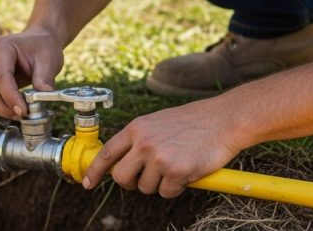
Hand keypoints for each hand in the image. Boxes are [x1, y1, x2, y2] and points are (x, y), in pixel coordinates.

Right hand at [0, 27, 63, 118]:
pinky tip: (15, 108)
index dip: (10, 97)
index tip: (24, 111)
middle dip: (3, 107)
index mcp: (1, 47)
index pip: (0, 77)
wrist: (39, 41)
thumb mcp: (49, 60)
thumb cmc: (43, 47)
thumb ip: (44, 79)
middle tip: (23, 115)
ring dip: (0, 109)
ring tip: (21, 112)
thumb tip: (43, 99)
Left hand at [82, 98, 246, 197]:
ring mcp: (159, 158)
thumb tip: (122, 163)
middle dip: (132, 182)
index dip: (95, 170)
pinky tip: (187, 171)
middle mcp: (144, 142)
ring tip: (176, 165)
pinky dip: (176, 187)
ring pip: (145, 188)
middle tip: (146, 178)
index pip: (107, 152)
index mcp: (137, 128)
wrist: (224, 120)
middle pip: (121, 177)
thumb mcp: (159, 123)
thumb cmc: (195, 122)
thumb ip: (140, 139)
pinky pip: (166, 193)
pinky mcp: (175, 172)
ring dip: (159, 184)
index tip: (88, 182)